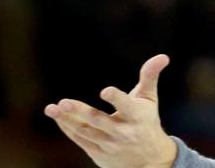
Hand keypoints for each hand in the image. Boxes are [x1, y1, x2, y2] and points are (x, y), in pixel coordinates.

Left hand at [44, 54, 178, 167]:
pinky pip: (80, 139)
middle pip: (99, 120)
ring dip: (67, 119)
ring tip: (52, 108)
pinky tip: (58, 117)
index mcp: (137, 116)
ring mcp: (110, 144)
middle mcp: (123, 132)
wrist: (150, 160)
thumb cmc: (147, 121)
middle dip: (81, 111)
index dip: (116, 98)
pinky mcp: (99, 153)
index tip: (105, 91)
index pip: (126, 105)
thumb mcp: (150, 99)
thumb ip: (150, 76)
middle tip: (64, 102)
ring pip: (85, 131)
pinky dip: (68, 128)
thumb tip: (163, 56)